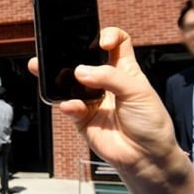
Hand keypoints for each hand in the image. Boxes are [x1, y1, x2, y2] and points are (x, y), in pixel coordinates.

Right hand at [28, 27, 179, 171]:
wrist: (145, 157)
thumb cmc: (150, 122)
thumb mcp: (139, 92)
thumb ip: (110, 78)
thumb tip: (80, 72)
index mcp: (124, 70)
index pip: (116, 43)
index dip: (107, 36)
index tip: (101, 43)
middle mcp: (105, 82)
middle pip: (83, 59)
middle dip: (66, 52)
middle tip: (55, 49)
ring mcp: (91, 99)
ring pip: (67, 82)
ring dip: (55, 76)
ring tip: (43, 70)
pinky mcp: (81, 117)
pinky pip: (68, 106)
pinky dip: (68, 105)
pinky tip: (72, 106)